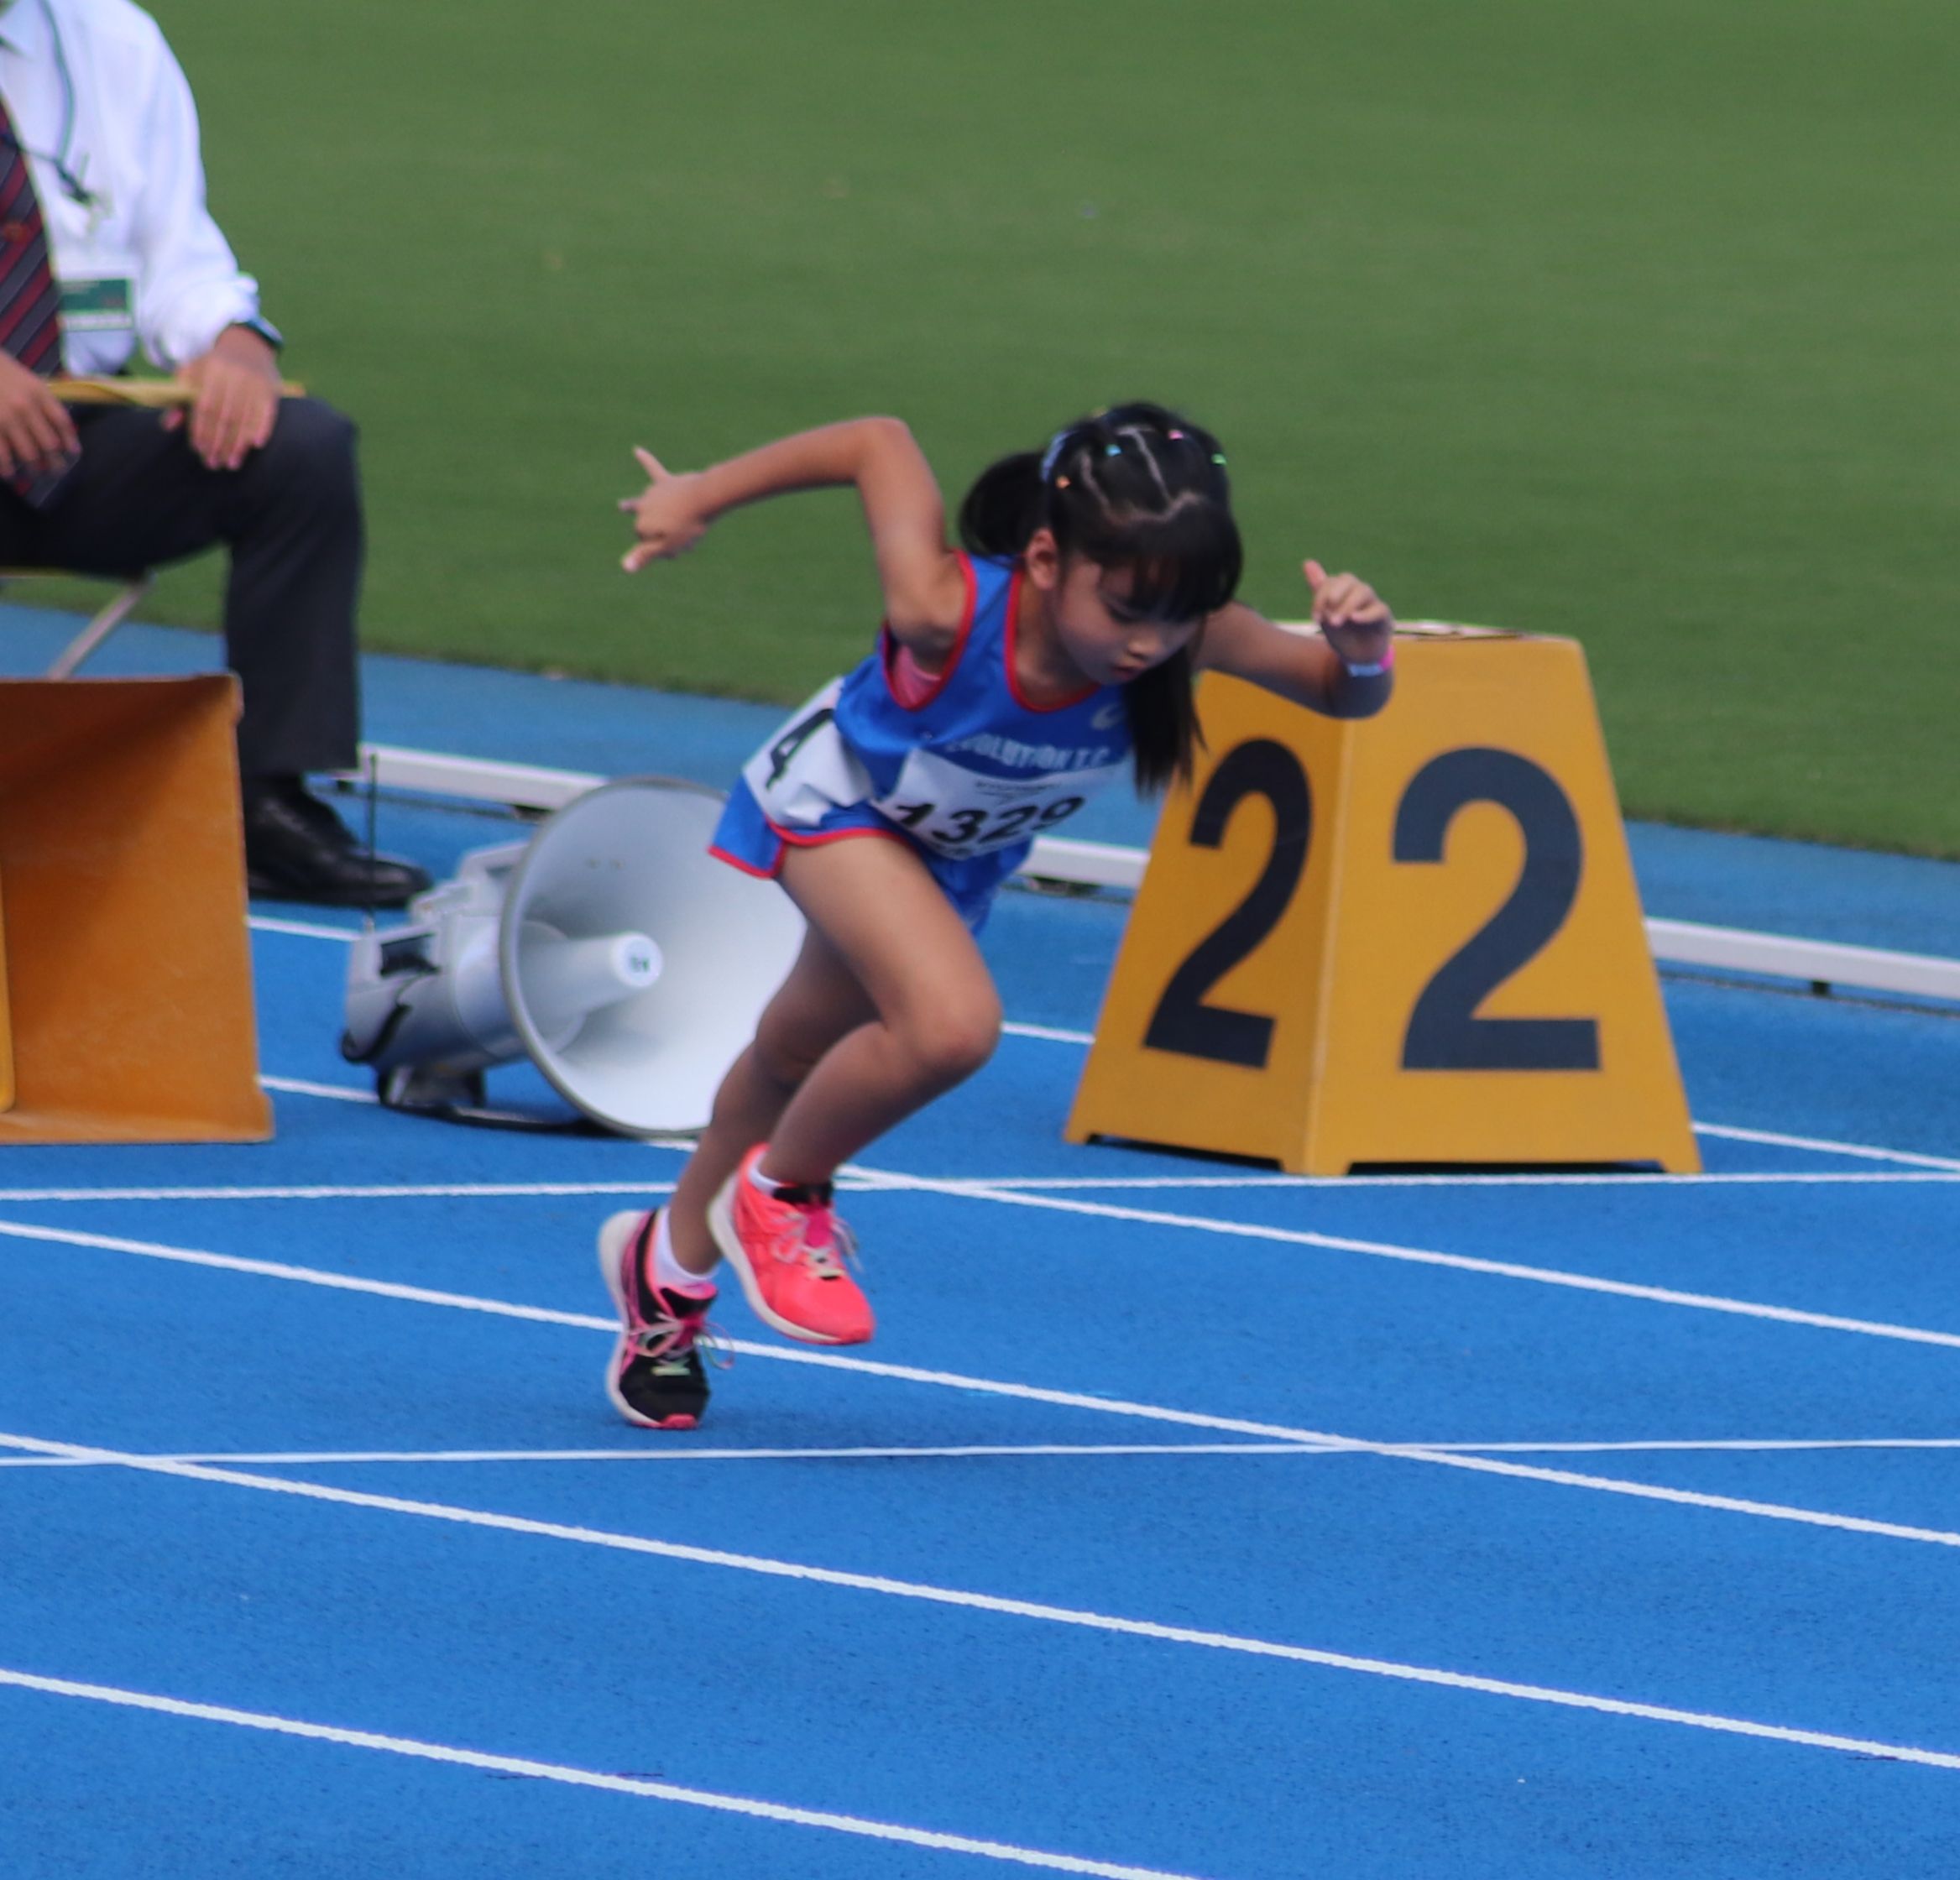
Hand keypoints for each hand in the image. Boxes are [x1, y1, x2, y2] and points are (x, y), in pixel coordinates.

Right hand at [0, 350, 79, 480]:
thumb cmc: (5, 373)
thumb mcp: (31, 379)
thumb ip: (48, 400)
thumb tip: (65, 426)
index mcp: (39, 393)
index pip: (62, 423)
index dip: (70, 441)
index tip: (73, 454)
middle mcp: (26, 406)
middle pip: (49, 444)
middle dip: (55, 462)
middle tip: (56, 472)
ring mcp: (6, 417)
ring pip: (28, 453)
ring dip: (35, 469)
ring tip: (35, 475)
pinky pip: (2, 453)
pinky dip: (7, 467)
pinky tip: (10, 474)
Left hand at [164, 325, 280, 469]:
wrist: (247, 346)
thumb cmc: (214, 366)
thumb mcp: (192, 373)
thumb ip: (179, 398)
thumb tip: (169, 426)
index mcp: (212, 369)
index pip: (205, 406)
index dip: (201, 429)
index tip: (198, 449)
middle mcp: (235, 375)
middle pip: (226, 416)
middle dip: (218, 442)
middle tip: (213, 463)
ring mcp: (255, 383)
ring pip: (246, 419)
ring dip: (238, 444)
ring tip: (231, 464)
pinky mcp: (271, 390)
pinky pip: (267, 414)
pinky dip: (262, 429)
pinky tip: (255, 446)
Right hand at [619, 447, 709, 570]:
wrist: (704, 498)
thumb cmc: (688, 525)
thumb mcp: (668, 545)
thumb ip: (645, 555)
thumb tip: (624, 567)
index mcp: (642, 524)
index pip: (646, 542)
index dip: (659, 549)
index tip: (676, 553)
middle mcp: (643, 506)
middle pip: (644, 523)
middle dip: (653, 532)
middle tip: (664, 538)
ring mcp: (653, 492)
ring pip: (648, 502)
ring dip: (650, 508)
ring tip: (623, 506)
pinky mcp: (666, 481)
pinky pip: (653, 467)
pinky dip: (645, 460)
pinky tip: (637, 450)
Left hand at [1303, 558, 1392, 667]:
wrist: (1358, 656)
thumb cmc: (1342, 632)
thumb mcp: (1326, 614)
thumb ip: (1319, 589)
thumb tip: (1307, 562)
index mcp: (1343, 590)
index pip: (1331, 582)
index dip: (1320, 598)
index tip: (1315, 618)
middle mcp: (1358, 592)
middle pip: (1348, 580)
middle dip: (1335, 594)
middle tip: (1327, 613)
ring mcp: (1372, 602)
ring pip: (1363, 591)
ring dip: (1347, 606)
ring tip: (1336, 622)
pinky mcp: (1384, 617)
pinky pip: (1378, 610)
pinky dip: (1366, 614)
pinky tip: (1354, 619)